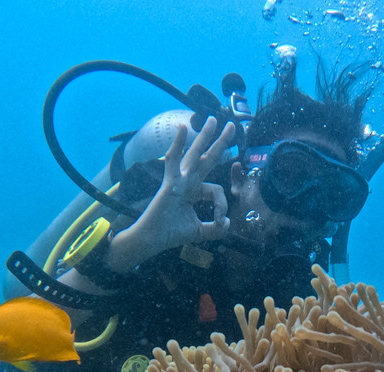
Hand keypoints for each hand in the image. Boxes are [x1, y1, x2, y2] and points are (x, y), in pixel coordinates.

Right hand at [107, 118, 234, 270]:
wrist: (152, 240)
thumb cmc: (170, 234)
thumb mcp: (200, 232)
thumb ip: (215, 229)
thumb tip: (226, 223)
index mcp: (194, 191)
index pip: (216, 190)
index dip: (222, 205)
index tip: (219, 220)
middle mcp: (187, 182)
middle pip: (207, 159)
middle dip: (220, 143)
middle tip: (231, 126)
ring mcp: (178, 180)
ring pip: (195, 155)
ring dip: (205, 136)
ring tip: (215, 120)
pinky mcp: (170, 183)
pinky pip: (173, 160)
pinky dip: (178, 144)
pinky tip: (183, 128)